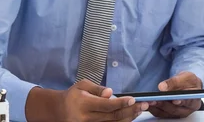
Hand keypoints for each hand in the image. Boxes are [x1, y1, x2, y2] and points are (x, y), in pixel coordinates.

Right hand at [25, 79, 147, 121]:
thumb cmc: (73, 95)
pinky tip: (130, 117)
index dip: (121, 103)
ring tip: (140, 110)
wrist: (59, 111)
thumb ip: (97, 88)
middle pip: (113, 117)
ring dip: (129, 117)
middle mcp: (87, 118)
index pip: (106, 105)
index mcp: (84, 104)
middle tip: (144, 105)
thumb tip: (111, 93)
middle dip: (130, 111)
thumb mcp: (82, 85)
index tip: (133, 99)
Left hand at [148, 72, 202, 118]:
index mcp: (194, 101)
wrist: (187, 85)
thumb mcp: (185, 77)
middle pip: (175, 110)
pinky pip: (160, 114)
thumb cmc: (188, 81)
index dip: (181, 101)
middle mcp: (187, 110)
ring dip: (156, 107)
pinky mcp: (170, 114)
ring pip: (166, 113)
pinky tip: (147, 103)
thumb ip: (175, 81)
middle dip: (164, 104)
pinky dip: (153, 109)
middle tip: (155, 100)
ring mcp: (178, 113)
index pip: (189, 102)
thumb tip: (162, 87)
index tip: (174, 100)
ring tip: (148, 101)